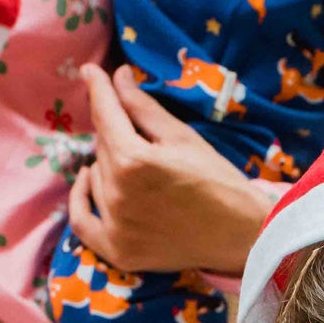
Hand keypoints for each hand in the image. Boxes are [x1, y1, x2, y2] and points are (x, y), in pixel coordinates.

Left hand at [70, 64, 283, 275]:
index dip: (98, 87)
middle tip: (137, 130)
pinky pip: (82, 222)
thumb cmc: (218, 181)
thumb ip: (142, 106)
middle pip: (101, 147)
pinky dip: (81, 199)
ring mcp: (115, 227)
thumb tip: (117, 75)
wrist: (242, 235)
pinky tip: (89, 180)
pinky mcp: (119, 251)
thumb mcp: (182, 136)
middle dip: (115, 131)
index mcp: (133, 160)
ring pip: (96, 178)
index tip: (90, 70)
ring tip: (133, 163)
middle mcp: (117, 195)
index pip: (105, 114)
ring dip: (107, 164)